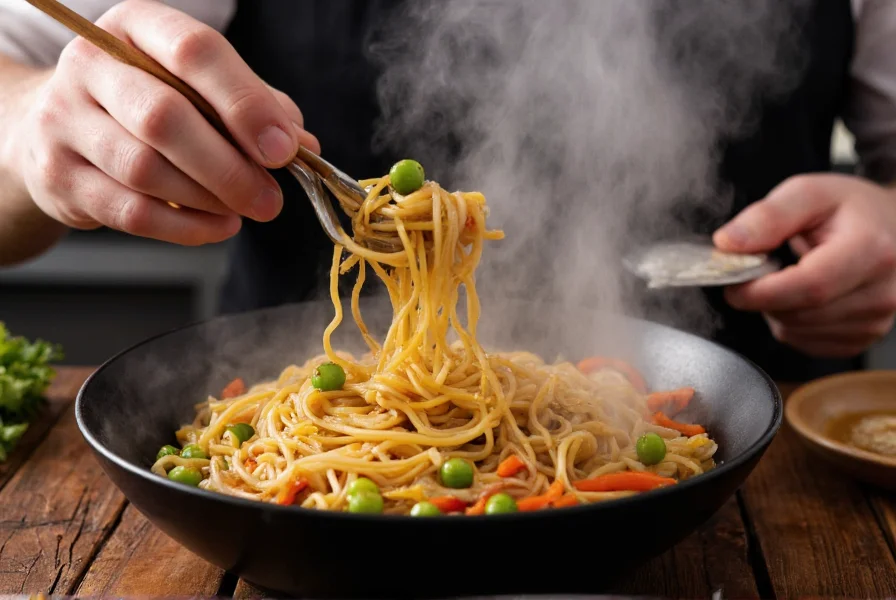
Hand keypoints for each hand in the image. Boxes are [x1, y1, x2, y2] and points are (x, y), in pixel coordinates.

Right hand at [11, 0, 319, 245]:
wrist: (59, 129)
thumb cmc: (150, 103)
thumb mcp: (201, 86)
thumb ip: (254, 107)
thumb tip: (303, 147)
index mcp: (136, 27)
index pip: (193, 51)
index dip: (245, 103)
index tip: (284, 149)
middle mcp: (90, 64)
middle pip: (164, 117)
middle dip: (230, 167)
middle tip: (270, 199)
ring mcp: (63, 120)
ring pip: (145, 169)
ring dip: (209, 199)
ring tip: (244, 210)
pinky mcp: (57, 176)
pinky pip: (130, 211)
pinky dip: (185, 228)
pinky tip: (218, 226)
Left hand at [713, 173, 895, 357]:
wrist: (889, 227)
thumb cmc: (849, 209)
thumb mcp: (808, 192)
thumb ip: (768, 216)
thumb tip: (728, 243)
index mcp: (872, 250)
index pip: (810, 286)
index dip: (762, 291)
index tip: (732, 283)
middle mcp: (881, 293)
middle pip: (798, 313)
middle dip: (764, 296)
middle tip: (762, 269)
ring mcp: (874, 322)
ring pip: (796, 331)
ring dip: (775, 309)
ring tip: (790, 274)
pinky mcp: (862, 339)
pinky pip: (804, 342)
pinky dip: (789, 322)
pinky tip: (802, 295)